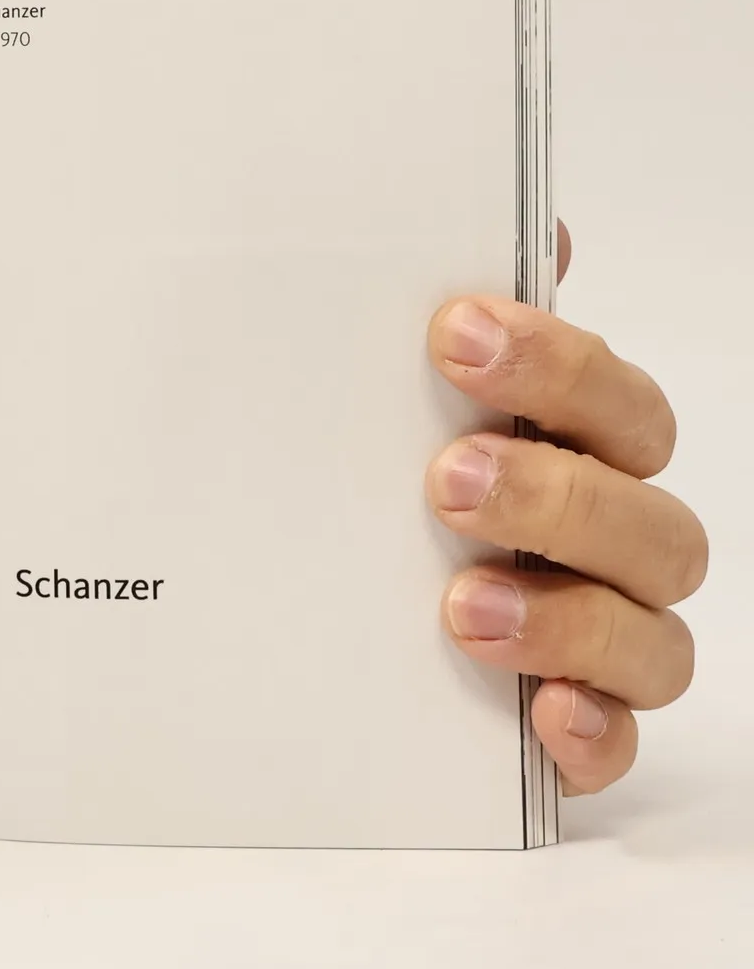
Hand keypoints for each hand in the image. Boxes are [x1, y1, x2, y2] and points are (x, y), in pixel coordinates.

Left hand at [426, 225, 704, 794]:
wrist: (319, 609)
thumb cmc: (389, 475)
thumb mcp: (393, 392)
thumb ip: (463, 316)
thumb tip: (534, 226)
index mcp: (577, 450)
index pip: (615, 402)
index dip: (555, 366)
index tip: (456, 335)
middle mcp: (607, 542)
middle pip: (646, 519)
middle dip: (554, 494)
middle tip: (447, 478)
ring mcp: (603, 638)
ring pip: (651, 636)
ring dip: (568, 621)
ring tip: (463, 607)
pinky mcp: (574, 726)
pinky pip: (618, 742)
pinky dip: (591, 733)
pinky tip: (540, 718)